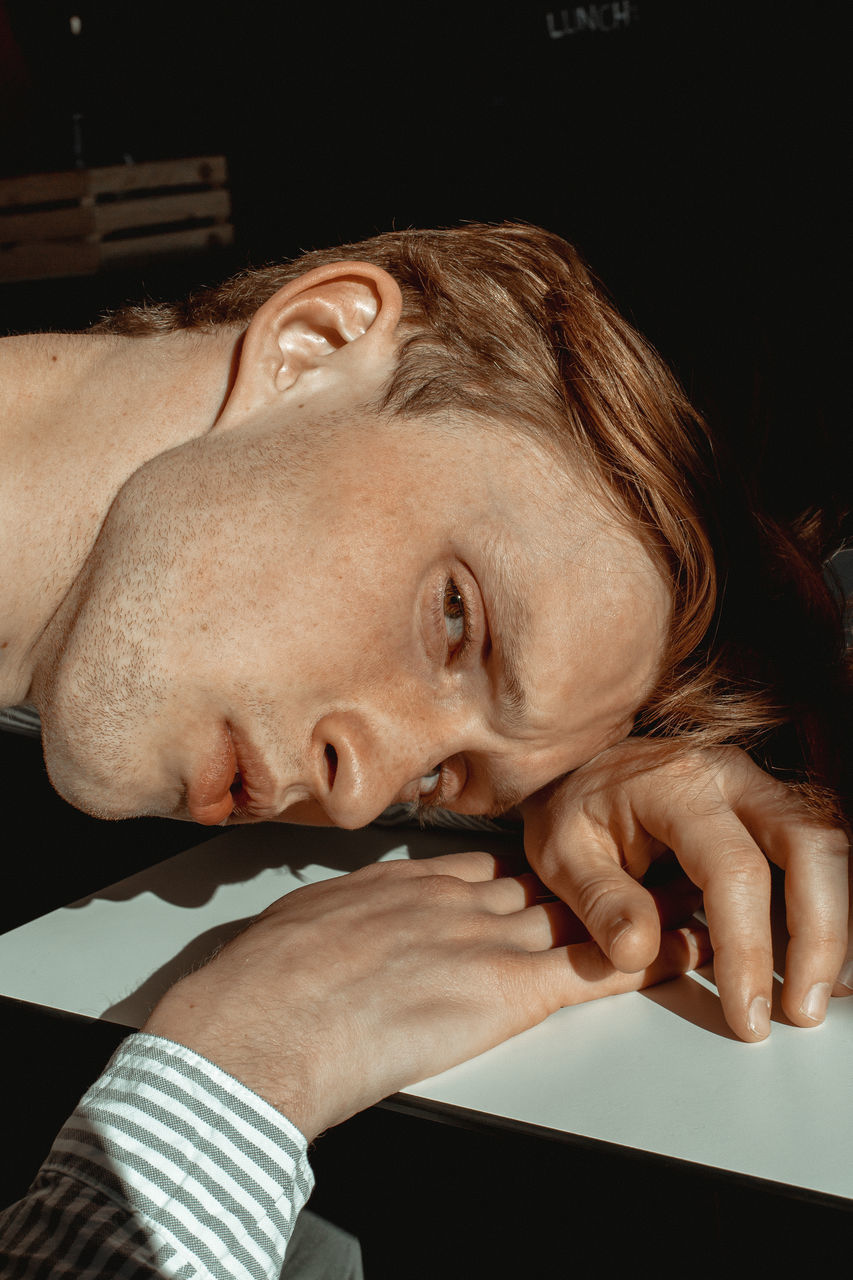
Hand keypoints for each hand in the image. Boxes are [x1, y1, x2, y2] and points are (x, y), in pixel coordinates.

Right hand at [143, 850, 708, 1139]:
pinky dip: (639, 956)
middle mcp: (453, 898)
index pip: (485, 868)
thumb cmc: (260, 984)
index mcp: (403, 884)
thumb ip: (338, 926)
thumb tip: (333, 941)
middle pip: (539, 884)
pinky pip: (590, 967)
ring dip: (631, 908)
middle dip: (586, 881)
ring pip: (576, 913)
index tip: (549, 873)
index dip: (523, 875)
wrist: (262, 1024)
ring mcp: (483, 938)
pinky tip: (676, 945)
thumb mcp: (301, 930)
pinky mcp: (505, 990)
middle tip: (634, 872)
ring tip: (679, 896)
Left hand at [521, 741, 850, 1041]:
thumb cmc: (573, 811)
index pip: (734, 868)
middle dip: (820, 933)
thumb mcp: (560, 856)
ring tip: (812, 994)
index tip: (747, 1012)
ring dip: (832, 924)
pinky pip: (816, 856)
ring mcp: (758, 788)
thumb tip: (638, 951)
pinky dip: (824, 909)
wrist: (580, 772)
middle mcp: (730, 775)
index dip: (747, 946)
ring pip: (826, 848)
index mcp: (676, 783)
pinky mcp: (771, 810)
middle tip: (802, 1009)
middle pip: (810, 844)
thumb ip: (600, 902)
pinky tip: (811, 962)